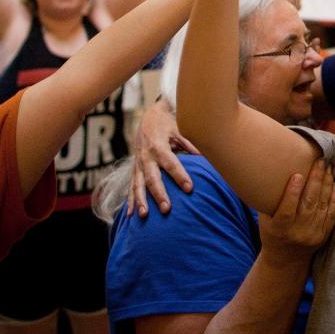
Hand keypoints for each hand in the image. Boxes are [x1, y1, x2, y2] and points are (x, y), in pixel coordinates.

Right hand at [127, 100, 199, 217]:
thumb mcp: (179, 130)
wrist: (148, 118)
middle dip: (159, 194)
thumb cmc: (167, 125)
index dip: (180, 176)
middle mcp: (146, 157)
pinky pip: (130, 186)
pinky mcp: (134, 169)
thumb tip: (204, 156)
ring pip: (138, 185)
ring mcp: (138, 164)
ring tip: (145, 215)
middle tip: (166, 209)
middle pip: (152, 178)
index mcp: (159, 146)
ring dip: (141, 201)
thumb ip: (190, 143)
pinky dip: (130, 201)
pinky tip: (130, 215)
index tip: (189, 188)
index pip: (170, 164)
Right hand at [259, 159, 334, 263]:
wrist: (286, 260)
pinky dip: (334, 196)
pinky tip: (333, 183)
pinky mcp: (324, 234)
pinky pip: (331, 212)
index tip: (297, 174)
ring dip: (326, 183)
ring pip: (322, 205)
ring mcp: (313, 234)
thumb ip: (267, 201)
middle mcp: (298, 233)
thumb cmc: (272, 233)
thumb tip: (268, 172)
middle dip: (316, 179)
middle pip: (309, 203)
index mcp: (279, 230)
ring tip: (328, 166)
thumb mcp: (264, 221)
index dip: (292, 193)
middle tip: (320, 160)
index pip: (287, 211)